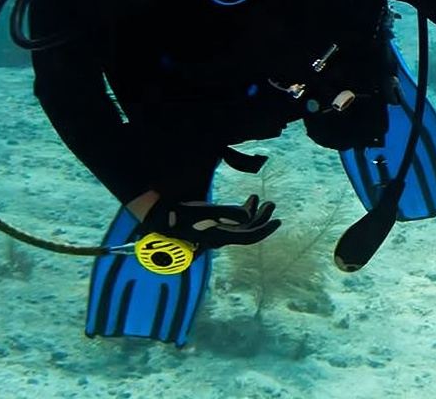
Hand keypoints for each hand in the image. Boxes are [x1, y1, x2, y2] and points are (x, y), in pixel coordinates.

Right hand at [141, 194, 280, 248]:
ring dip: (254, 213)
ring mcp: (217, 231)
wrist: (157, 215)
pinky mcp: (213, 224)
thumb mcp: (201, 211)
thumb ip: (224, 213)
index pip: (248, 236)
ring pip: (243, 225)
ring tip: (260, 199)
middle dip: (262, 218)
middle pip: (248, 231)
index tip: (278, 220)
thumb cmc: (177, 212)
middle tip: (271, 204)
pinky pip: (236, 221)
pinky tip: (250, 201)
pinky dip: (244, 211)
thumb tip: (246, 215)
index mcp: (218, 237)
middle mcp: (220, 237)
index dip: (265, 229)